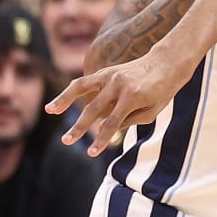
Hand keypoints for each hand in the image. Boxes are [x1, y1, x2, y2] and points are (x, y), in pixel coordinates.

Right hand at [49, 46, 195, 156]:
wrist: (167, 62)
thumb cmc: (163, 91)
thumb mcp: (152, 111)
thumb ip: (129, 120)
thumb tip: (105, 127)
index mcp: (133, 97)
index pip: (112, 123)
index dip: (101, 140)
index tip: (91, 153)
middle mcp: (119, 85)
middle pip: (94, 109)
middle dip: (79, 128)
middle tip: (66, 142)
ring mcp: (111, 75)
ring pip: (82, 88)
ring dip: (64, 100)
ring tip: (49, 110)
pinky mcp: (107, 71)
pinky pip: (86, 81)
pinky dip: (71, 90)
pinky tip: (60, 100)